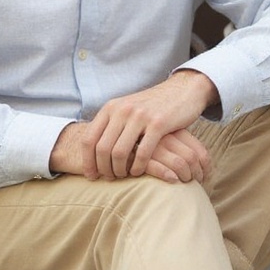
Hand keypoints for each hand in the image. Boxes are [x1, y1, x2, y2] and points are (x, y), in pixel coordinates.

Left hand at [82, 71, 216, 181]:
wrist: (182, 90)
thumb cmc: (152, 107)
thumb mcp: (127, 109)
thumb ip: (111, 125)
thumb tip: (92, 149)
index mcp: (111, 108)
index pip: (89, 139)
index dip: (87, 161)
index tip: (91, 175)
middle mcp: (122, 110)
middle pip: (102, 149)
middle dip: (103, 169)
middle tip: (110, 179)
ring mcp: (140, 116)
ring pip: (119, 153)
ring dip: (119, 170)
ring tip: (124, 176)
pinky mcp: (159, 123)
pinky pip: (142, 153)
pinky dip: (138, 167)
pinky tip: (139, 172)